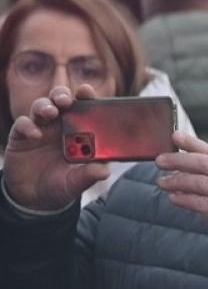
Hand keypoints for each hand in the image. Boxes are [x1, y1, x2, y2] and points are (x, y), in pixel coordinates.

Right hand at [2, 84, 109, 209]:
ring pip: (41, 107)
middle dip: (62, 95)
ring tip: (50, 113)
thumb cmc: (61, 185)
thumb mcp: (76, 183)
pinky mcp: (21, 136)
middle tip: (65, 100)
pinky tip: (34, 135)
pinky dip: (28, 126)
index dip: (85, 97)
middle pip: (60, 101)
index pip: (83, 108)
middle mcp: (60, 126)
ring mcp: (40, 128)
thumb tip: (104, 172)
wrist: (34, 197)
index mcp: (79, 132)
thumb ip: (88, 175)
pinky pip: (23, 124)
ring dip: (45, 106)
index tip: (86, 90)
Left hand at [155, 133, 207, 254]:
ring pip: (200, 183)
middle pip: (204, 164)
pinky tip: (173, 197)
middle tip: (161, 161)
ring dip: (176, 181)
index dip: (192, 143)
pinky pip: (200, 203)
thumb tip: (179, 167)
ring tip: (162, 182)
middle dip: (179, 160)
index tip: (175, 136)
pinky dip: (183, 199)